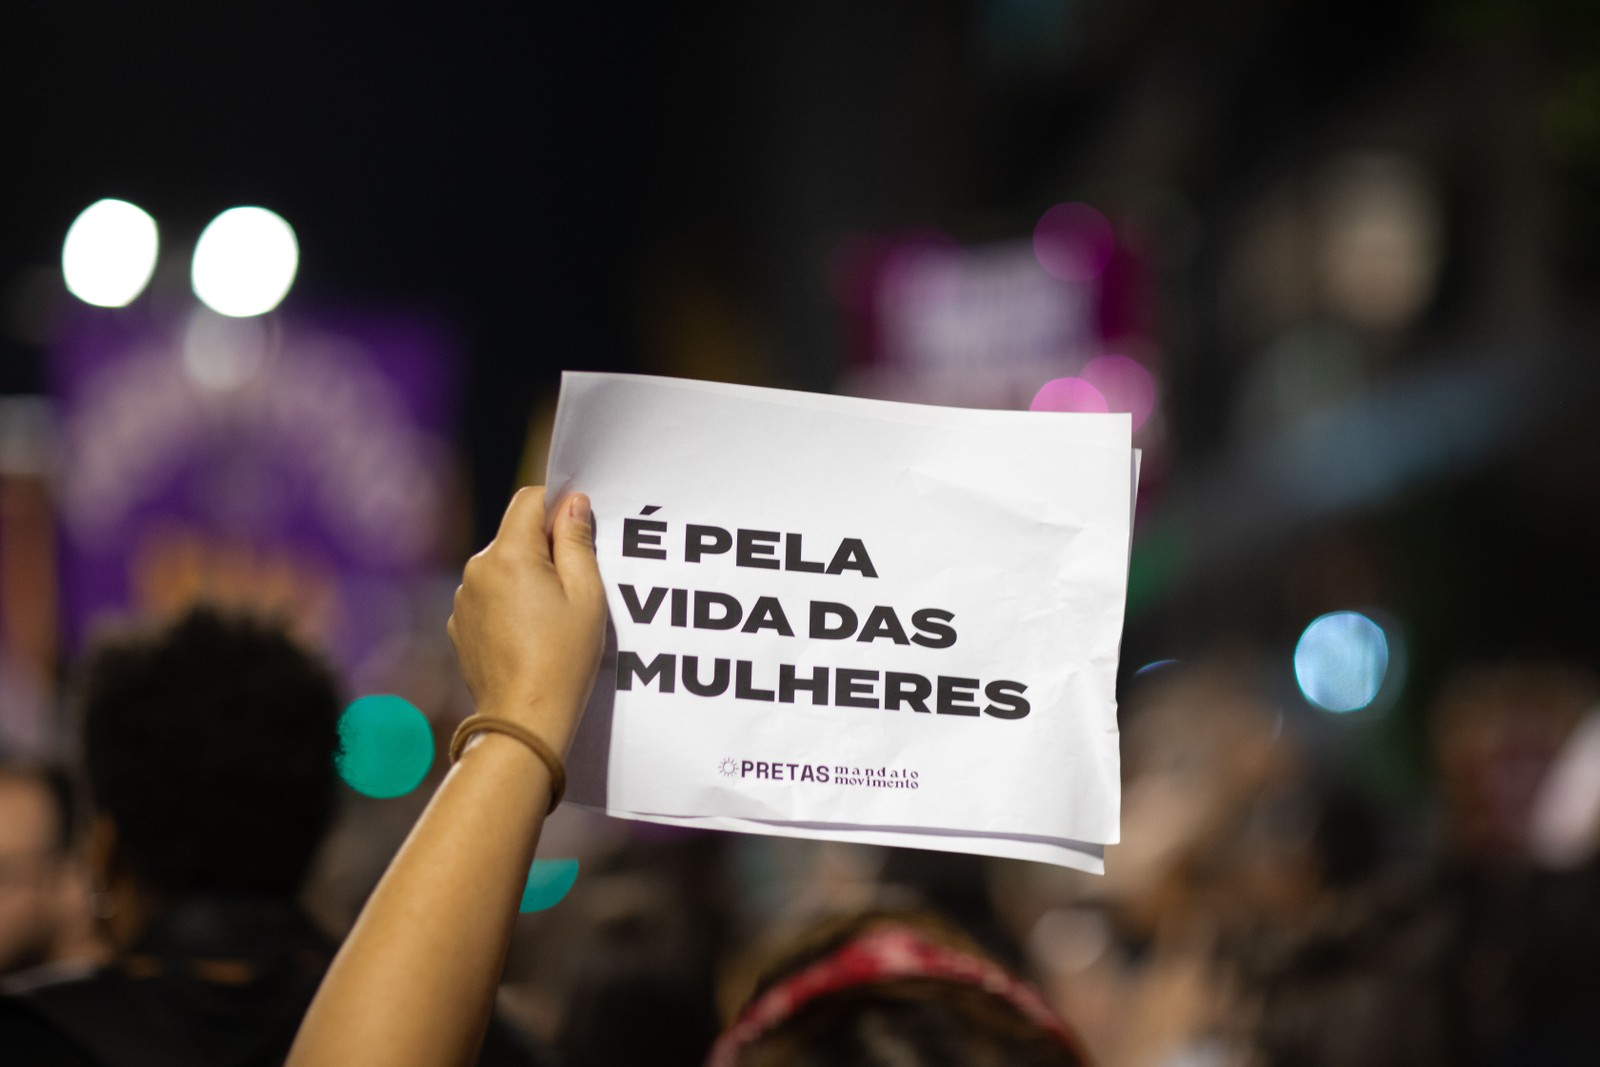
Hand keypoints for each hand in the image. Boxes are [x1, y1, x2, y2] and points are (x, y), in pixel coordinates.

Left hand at [447, 487, 606, 755]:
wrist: (524, 718)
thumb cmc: (563, 659)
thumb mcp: (586, 595)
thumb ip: (577, 541)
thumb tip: (572, 503)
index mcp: (509, 555)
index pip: (530, 499)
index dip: (558, 505)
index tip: (580, 529)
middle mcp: (478, 569)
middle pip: (515, 534)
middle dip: (545, 548)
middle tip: (574, 585)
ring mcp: (464, 598)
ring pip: (502, 566)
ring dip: (526, 577)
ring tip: (552, 617)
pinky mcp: (460, 624)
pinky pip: (488, 595)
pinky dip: (508, 603)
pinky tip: (530, 634)